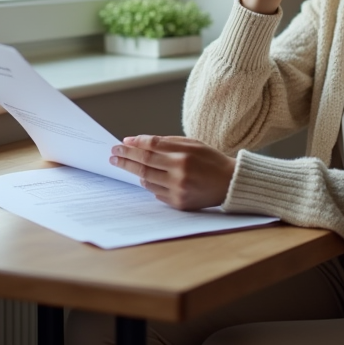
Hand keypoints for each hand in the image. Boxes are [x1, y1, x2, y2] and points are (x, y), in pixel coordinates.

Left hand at [110, 135, 236, 210]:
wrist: (229, 183)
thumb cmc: (210, 160)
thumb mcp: (192, 144)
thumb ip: (165, 142)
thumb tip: (137, 141)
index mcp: (184, 155)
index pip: (151, 146)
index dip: (134, 144)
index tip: (122, 143)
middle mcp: (180, 173)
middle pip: (144, 163)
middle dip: (126, 157)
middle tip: (114, 154)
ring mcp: (178, 189)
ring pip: (146, 179)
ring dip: (135, 171)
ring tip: (126, 164)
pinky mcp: (178, 203)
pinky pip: (156, 192)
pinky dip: (149, 184)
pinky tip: (146, 177)